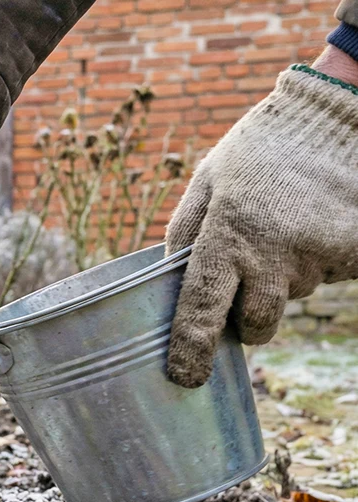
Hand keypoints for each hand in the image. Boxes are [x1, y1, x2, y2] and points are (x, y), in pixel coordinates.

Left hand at [165, 56, 357, 386]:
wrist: (335, 117)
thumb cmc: (260, 149)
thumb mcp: (209, 180)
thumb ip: (185, 230)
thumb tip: (168, 276)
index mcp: (226, 235)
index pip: (202, 308)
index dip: (192, 348)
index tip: (185, 377)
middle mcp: (273, 254)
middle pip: (256, 323)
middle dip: (248, 322)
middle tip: (246, 292)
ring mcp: (317, 257)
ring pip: (293, 295)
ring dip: (283, 277)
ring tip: (283, 228)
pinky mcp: (352, 254)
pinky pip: (328, 276)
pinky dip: (317, 261)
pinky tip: (312, 225)